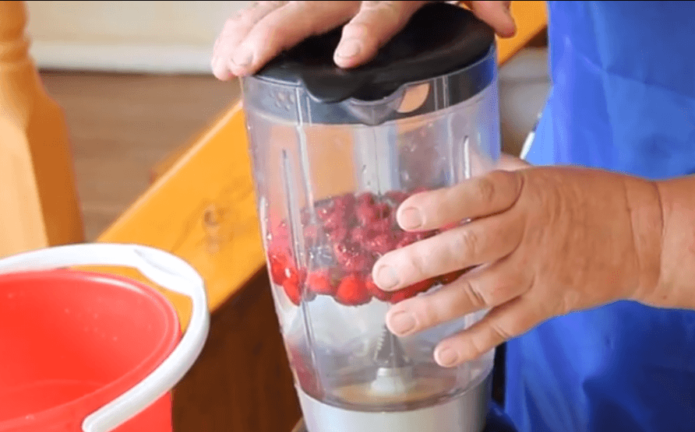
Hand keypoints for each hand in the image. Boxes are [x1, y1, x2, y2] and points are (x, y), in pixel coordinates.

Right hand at [212, 1, 514, 79]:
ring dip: (245, 32)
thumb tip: (504, 27)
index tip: (347, 58)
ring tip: (225, 66)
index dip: (365, 32)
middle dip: (273, 38)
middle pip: (307, 8)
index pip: (380, 10)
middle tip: (243, 67)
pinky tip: (226, 45)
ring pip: (275, 3)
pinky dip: (245, 21)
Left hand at [371, 164, 663, 365]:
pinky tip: (443, 351)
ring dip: (435, 309)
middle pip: (469, 249)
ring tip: (398, 320)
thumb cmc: (586, 198)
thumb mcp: (542, 175)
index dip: (441, 206)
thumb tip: (459, 164)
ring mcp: (537, 271)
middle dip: (421, 264)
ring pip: (480, 292)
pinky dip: (475, 341)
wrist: (641, 235)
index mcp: (523, 193)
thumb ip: (499, 176)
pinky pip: (506, 325)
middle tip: (384, 276)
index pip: (478, 196)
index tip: (405, 217)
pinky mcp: (547, 303)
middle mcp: (526, 232)